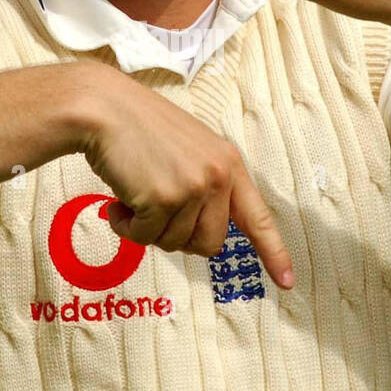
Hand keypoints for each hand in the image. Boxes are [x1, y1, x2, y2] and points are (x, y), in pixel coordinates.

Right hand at [76, 65, 294, 288]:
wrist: (104, 108)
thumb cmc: (139, 129)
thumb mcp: (190, 151)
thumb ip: (205, 186)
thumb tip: (204, 236)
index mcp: (229, 165)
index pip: (258, 218)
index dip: (274, 253)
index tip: (287, 282)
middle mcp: (218, 177)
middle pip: (209, 245)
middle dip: (178, 237)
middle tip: (155, 210)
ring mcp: (193, 188)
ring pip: (173, 244)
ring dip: (147, 229)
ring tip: (134, 193)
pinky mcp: (163, 198)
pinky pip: (144, 238)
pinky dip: (126, 227)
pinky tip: (117, 201)